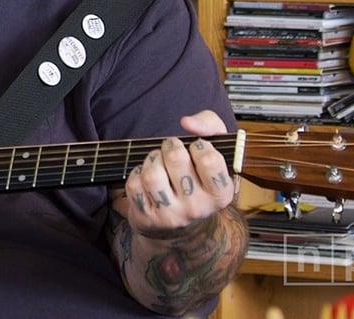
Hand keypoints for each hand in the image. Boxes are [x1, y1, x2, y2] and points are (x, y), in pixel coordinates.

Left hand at [121, 110, 236, 237]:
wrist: (182, 230)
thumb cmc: (199, 181)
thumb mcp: (216, 152)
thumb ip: (211, 125)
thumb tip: (188, 122)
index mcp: (220, 194)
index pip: (209, 159)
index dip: (199, 145)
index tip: (196, 148)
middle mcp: (197, 208)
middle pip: (176, 159)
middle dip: (170, 146)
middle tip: (172, 149)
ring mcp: (171, 215)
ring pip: (152, 173)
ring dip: (151, 159)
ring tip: (158, 162)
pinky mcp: (147, 218)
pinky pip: (134, 184)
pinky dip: (136, 173)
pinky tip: (146, 178)